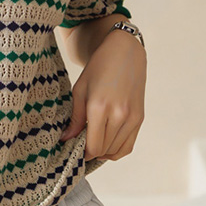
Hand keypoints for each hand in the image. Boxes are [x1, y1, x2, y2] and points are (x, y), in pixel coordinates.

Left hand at [59, 29, 145, 161]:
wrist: (124, 52)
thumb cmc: (98, 68)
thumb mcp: (80, 90)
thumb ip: (75, 118)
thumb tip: (66, 139)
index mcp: (100, 107)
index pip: (93, 146)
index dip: (83, 153)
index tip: (74, 149)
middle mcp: (119, 115)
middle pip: (104, 150)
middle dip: (91, 151)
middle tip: (81, 144)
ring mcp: (132, 118)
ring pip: (116, 151)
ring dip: (103, 152)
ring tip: (93, 142)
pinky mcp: (140, 118)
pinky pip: (128, 146)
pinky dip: (117, 150)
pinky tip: (106, 144)